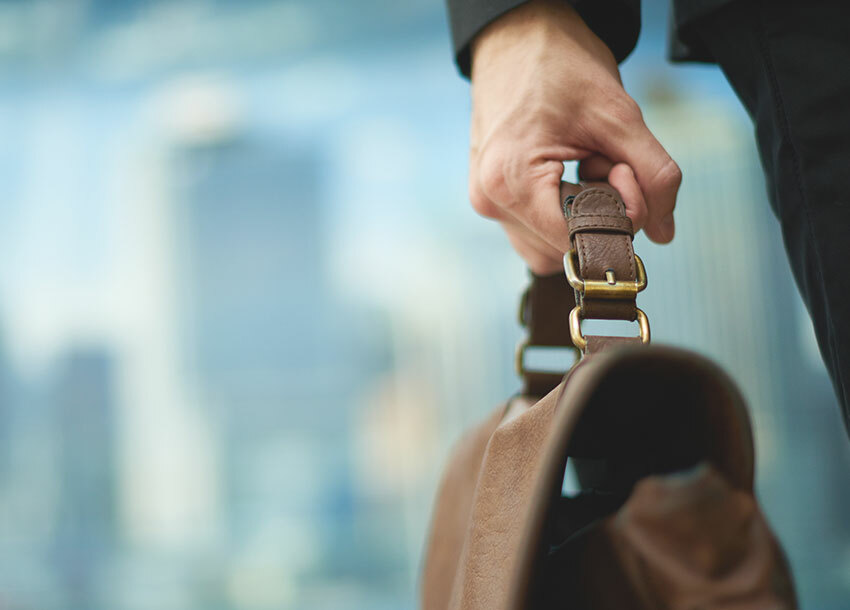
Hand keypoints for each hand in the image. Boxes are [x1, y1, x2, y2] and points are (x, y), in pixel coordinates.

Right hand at [469, 0, 680, 272]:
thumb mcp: (620, 116)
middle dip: (600, 214)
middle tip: (605, 160)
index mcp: (512, 183)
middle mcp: (491, 201)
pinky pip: (535, 232)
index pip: (577, 240)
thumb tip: (664, 233)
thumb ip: (654, 176)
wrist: (517, 35)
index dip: (617, 216)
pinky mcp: (491, 197)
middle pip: (564, 250)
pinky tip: (567, 173)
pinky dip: (563, 213)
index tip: (623, 169)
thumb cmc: (559, 65)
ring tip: (583, 164)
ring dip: (581, 218)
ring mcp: (487, 202)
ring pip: (550, 248)